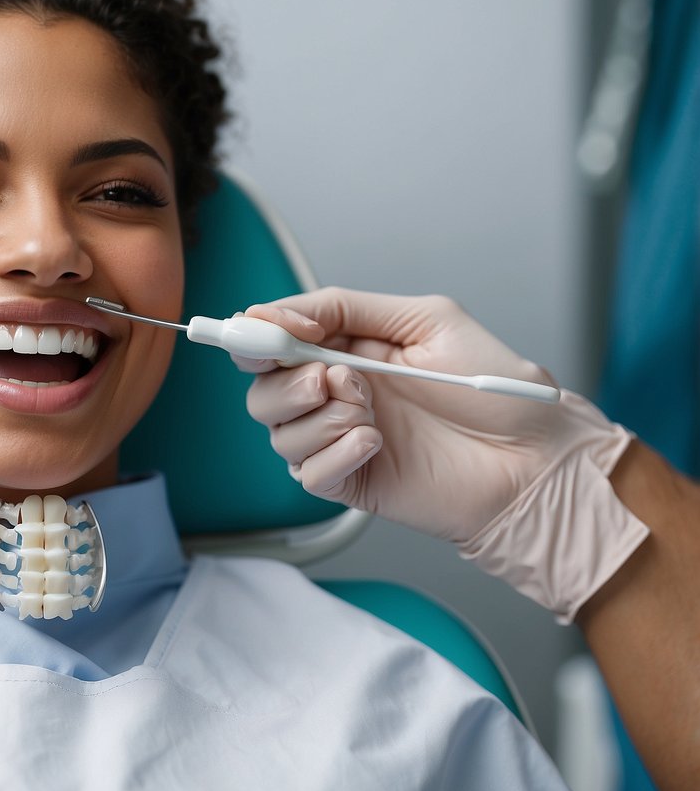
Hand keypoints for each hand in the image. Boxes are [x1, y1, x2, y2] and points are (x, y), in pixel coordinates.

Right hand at [237, 287, 646, 619]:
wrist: (535, 458)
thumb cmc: (495, 392)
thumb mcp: (426, 320)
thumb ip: (348, 308)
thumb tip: (279, 312)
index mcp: (346, 352)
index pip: (274, 343)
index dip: (256, 335)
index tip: (262, 331)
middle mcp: (335, 397)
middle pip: (262, 391)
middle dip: (285, 381)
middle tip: (331, 378)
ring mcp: (340, 441)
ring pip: (278, 433)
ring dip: (318, 418)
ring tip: (370, 413)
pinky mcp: (352, 482)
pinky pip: (308, 473)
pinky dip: (334, 453)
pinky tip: (374, 444)